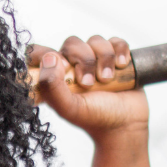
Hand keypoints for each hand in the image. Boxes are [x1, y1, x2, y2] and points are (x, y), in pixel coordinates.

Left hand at [29, 36, 148, 139]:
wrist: (126, 126)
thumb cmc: (94, 118)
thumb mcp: (68, 108)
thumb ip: (51, 86)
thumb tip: (50, 57)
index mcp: (55, 76)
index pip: (40, 52)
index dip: (49, 55)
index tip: (64, 70)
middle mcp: (73, 66)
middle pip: (72, 43)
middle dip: (84, 61)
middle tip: (89, 84)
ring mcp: (96, 60)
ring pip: (95, 40)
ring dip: (104, 58)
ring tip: (107, 80)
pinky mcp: (116, 58)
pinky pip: (116, 42)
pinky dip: (120, 52)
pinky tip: (122, 66)